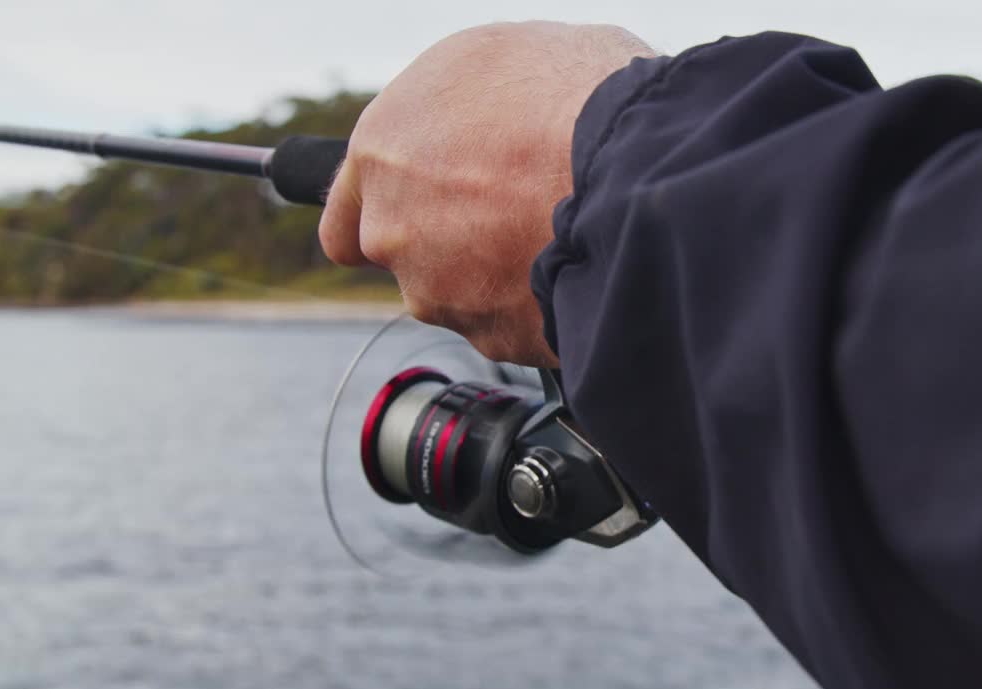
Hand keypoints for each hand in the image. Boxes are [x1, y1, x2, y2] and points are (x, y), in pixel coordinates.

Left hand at [319, 21, 652, 365]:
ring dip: (499, 277)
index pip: (345, 219)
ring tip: (560, 235)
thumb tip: (476, 117)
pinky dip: (541, 308)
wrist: (636, 171)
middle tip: (514, 216)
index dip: (388, 218)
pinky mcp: (497, 338)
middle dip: (452, 248)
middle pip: (411, 261)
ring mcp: (442, 294)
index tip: (415, 220)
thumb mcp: (499, 57)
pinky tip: (581, 267)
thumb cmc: (574, 96)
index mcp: (380, 153)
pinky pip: (516, 327)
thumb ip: (459, 107)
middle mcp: (394, 233)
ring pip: (463, 298)